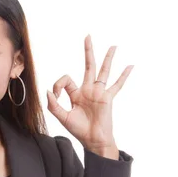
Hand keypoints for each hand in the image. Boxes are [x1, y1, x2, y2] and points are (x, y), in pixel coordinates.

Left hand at [46, 35, 133, 158]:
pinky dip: (124, 75)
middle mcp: (88, 90)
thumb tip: (47, 90)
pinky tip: (130, 66)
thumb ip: (53, 105)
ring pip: (104, 71)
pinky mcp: (107, 98)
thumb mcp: (62, 117)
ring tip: (113, 46)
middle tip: (87, 36)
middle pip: (88, 66)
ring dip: (108, 58)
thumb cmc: (79, 130)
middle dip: (88, 51)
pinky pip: (117, 85)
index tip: (54, 96)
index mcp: (76, 94)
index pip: (66, 80)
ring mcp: (99, 92)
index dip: (57, 85)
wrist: (93, 140)